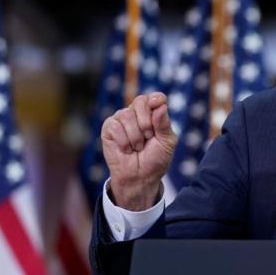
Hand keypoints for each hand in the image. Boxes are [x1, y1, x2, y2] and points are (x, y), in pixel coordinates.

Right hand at [101, 92, 176, 209]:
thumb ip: (164, 123)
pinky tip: (126, 149)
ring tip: (138, 147)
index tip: (157, 105)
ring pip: (126, 115)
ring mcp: (121, 119)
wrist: (140, 177)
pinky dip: (124, 141)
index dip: (156, 100)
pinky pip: (115, 126)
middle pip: (140, 102)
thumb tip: (160, 105)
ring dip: (135, 136)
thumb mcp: (167, 142)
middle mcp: (136, 113)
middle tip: (149, 138)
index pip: (155, 97)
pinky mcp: (109, 128)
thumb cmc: (156, 159)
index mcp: (153, 114)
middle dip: (146, 123)